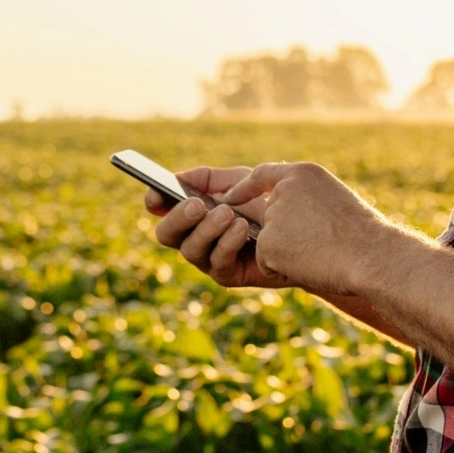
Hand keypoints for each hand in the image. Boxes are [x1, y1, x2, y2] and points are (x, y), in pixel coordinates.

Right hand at [148, 166, 293, 289]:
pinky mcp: (227, 275)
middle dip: (178, 218)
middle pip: (166, 234)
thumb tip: (178, 178)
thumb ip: (208, 177)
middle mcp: (193, 236)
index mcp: (191, 211)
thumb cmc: (265, 201)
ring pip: (189, 250)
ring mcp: (208, 258)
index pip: (161, 208)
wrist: (299, 226)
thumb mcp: (237, 180)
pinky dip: (228, 243)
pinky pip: (217, 262)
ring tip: (228, 214)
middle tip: (197, 205)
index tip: (157, 193)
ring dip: (207, 230)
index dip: (154, 200)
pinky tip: (242, 227)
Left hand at [220, 162, 389, 296]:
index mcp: (303, 173)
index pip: (263, 174)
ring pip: (267, 241)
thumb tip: (281, 216)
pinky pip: (266, 262)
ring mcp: (274, 215)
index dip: (244, 188)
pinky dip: (283, 270)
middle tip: (317, 244)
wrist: (372, 256)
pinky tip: (310, 264)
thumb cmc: (364, 236)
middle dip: (283, 235)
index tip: (229, 196)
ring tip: (320, 252)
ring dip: (287, 253)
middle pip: (266, 216)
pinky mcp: (269, 242)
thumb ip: (305, 200)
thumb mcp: (335, 202)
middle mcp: (284, 189)